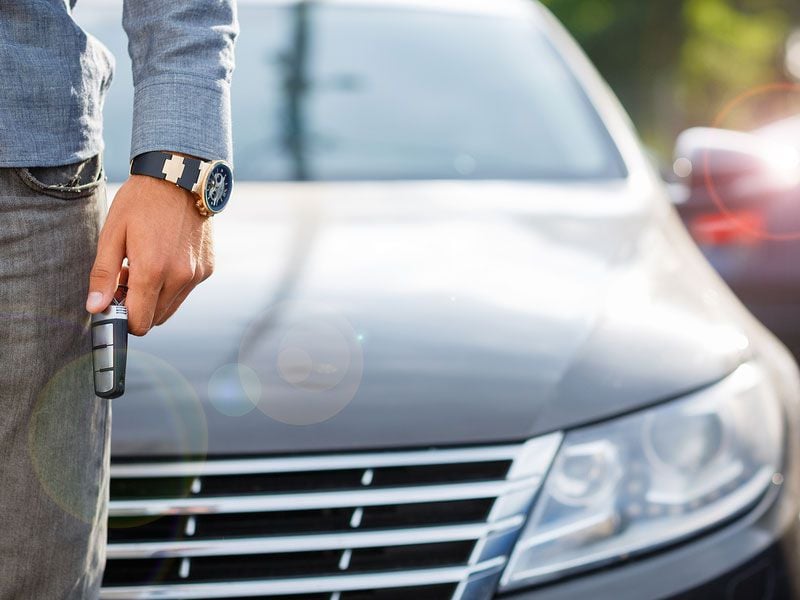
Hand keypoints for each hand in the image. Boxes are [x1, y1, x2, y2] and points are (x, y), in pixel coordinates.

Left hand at [85, 175, 213, 334]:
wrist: (181, 177)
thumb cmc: (142, 202)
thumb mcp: (112, 234)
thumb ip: (103, 275)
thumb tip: (95, 308)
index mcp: (153, 271)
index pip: (139, 323)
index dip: (123, 319)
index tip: (115, 301)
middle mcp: (180, 277)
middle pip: (156, 319)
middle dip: (139, 307)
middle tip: (127, 279)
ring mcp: (197, 274)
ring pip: (172, 307)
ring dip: (155, 297)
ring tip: (145, 266)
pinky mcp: (207, 268)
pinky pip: (186, 290)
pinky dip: (173, 284)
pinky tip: (165, 257)